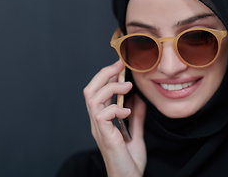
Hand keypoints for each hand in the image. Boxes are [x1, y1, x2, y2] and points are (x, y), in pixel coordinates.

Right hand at [84, 60, 146, 176]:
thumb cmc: (129, 161)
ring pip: (92, 98)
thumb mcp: (135, 133)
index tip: (120, 65)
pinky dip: (115, 107)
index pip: (97, 91)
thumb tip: (138, 99)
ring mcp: (99, 129)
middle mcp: (97, 122)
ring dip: (110, 87)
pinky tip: (127, 111)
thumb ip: (136, 117)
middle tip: (120, 66)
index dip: (106, 76)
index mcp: (102, 120)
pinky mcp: (105, 136)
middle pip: (90, 90)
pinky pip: (101, 114)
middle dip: (103, 74)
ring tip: (126, 86)